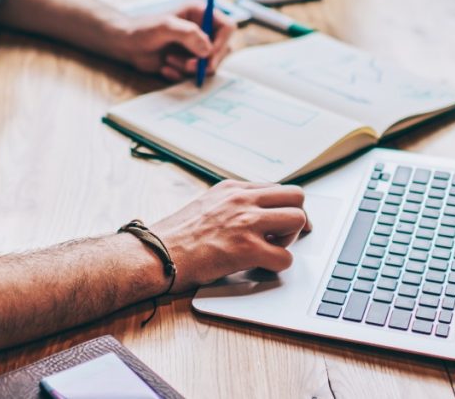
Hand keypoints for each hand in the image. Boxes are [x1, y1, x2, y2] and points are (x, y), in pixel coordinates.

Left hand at [116, 2, 235, 80]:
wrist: (126, 45)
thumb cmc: (143, 29)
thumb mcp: (166, 26)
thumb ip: (189, 34)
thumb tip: (208, 50)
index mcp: (201, 14)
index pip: (228, 27)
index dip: (223, 42)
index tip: (209, 54)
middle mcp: (203, 31)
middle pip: (222, 50)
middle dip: (205, 61)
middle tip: (189, 66)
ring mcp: (196, 48)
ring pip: (208, 65)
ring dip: (189, 68)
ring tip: (169, 60)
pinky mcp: (188, 63)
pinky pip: (195, 75)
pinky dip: (180, 75)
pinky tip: (165, 68)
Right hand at [150, 180, 311, 291]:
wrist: (156, 253)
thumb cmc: (176, 236)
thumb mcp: (207, 204)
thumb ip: (232, 204)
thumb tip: (255, 214)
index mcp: (232, 188)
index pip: (277, 188)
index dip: (282, 208)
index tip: (281, 222)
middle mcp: (242, 200)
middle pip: (296, 196)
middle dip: (295, 217)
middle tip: (283, 235)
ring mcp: (246, 222)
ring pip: (298, 220)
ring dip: (289, 240)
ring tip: (270, 249)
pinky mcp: (247, 249)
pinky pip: (286, 257)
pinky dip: (277, 266)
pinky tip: (260, 267)